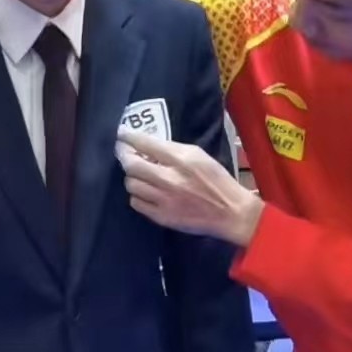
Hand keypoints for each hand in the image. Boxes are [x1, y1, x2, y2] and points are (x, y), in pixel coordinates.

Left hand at [117, 129, 263, 244]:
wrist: (230, 213)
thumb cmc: (216, 180)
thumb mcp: (199, 155)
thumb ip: (173, 150)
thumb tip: (147, 148)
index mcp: (181, 159)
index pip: (145, 143)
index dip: (128, 137)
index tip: (121, 134)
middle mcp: (169, 178)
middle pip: (131, 165)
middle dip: (125, 157)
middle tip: (126, 155)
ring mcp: (163, 199)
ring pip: (131, 184)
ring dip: (133, 178)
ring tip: (141, 176)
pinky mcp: (161, 217)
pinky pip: (136, 203)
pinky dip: (137, 196)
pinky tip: (147, 193)